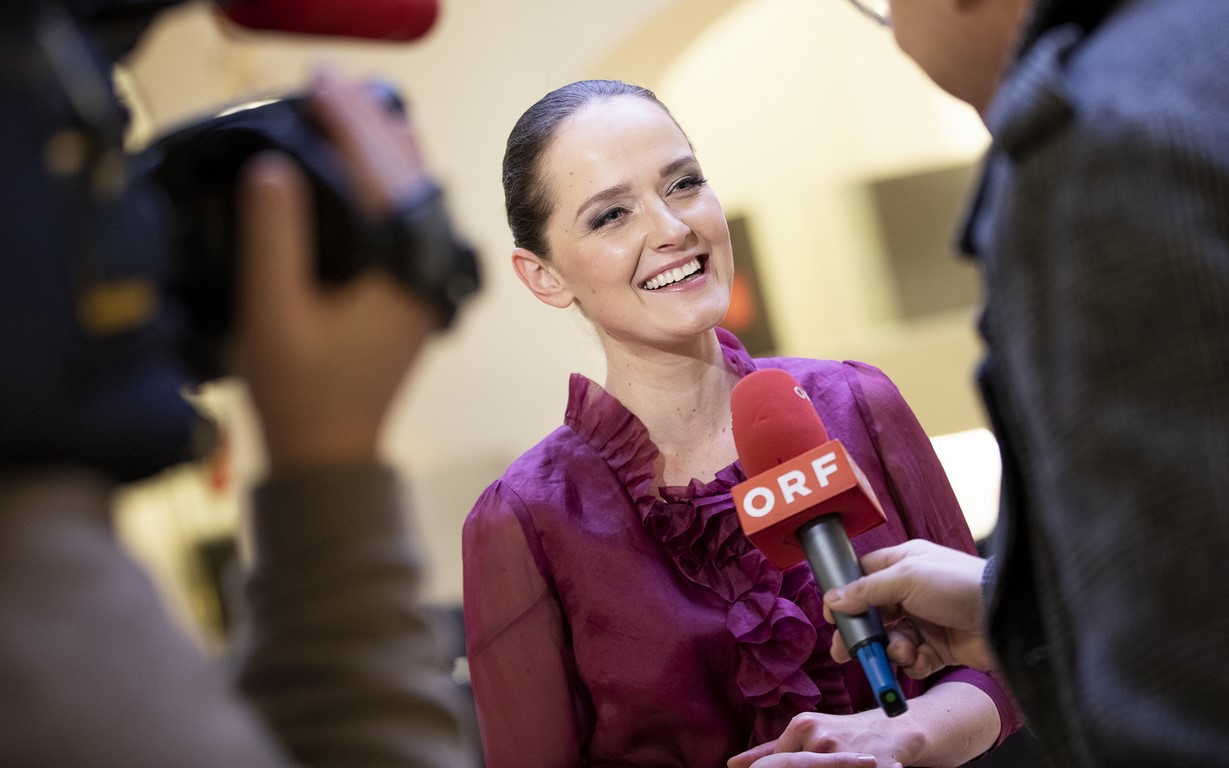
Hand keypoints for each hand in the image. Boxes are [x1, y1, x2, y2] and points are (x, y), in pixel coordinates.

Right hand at [233, 68, 439, 469]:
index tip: (321, 88)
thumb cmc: (300, 393)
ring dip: (384, 151)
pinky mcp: (417, 290)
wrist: (331, 453)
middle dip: (371, 126)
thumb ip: (274, 238)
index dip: (351, 124)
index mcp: (404, 271)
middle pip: (411, 177)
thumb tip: (274, 168)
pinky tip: (362, 168)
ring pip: (416, 196)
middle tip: (328, 88)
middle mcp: (429, 271)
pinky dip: (388, 184)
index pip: (382, 177)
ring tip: (343, 113)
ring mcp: (428, 281)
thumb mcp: (274, 313)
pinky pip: (411, 220)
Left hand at [727, 709, 906, 767]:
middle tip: (816, 763)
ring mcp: (839, 752)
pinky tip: (845, 765)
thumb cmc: (843, 733)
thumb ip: (770, 749)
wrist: (891, 732)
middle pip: (794, 767)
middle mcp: (817, 736)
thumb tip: (733, 764)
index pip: (777, 761)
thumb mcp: (807, 733)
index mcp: (802, 725)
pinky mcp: (862, 765)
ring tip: (832, 759)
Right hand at [823, 540, 995, 677]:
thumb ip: (866, 590)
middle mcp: (912, 591)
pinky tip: (920, 658)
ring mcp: (926, 621)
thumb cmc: (955, 585)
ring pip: (892, 640)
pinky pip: (914, 659)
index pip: (864, 576)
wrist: (1003, 616)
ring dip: (892, 649)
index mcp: (903, 564)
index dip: (846, 595)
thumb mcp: (905, 578)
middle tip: (845, 653)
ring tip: (903, 651)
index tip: (834, 616)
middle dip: (862, 635)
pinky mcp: (940, 648)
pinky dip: (913, 662)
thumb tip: (833, 599)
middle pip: (874, 615)